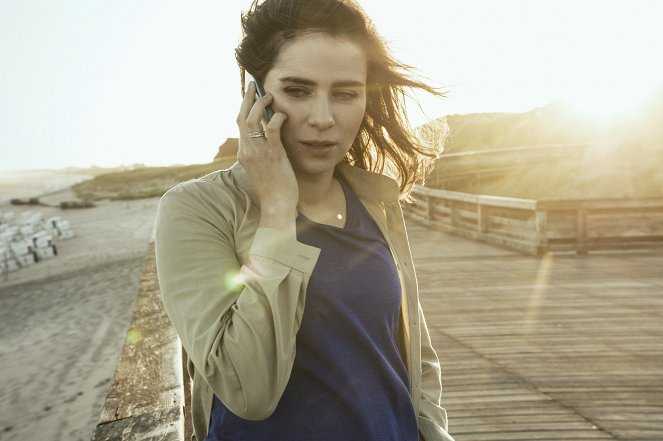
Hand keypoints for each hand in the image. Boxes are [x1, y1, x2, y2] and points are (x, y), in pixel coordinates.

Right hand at [236, 82, 297, 232]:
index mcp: (244, 154)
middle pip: (242, 118)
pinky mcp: (273, 154)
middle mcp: (247, 150)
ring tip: (269, 96)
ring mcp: (258, 152)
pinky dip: (276, 118)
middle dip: (248, 99)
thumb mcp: (263, 168)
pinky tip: (282, 114)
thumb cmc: (273, 189)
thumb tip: (270, 136)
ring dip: (261, 104)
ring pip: (254, 120)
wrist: (277, 205)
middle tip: (254, 86)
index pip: (240, 125)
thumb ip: (262, 152)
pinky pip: (272, 129)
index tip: (249, 96)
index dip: (244, 108)